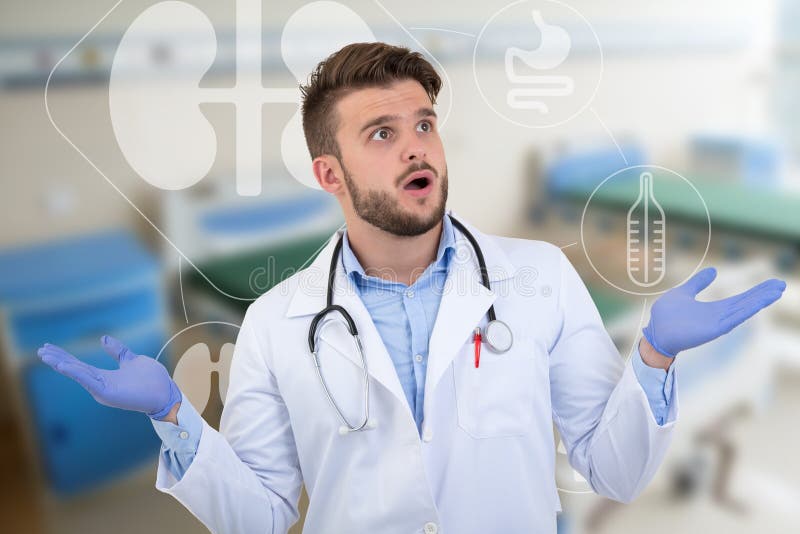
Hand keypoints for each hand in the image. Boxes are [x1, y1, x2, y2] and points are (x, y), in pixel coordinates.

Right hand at [37, 335, 181, 419]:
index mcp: (103, 377)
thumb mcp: (130, 360)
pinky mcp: (109, 393)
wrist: (164, 392)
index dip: (64, 356)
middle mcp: (100, 384)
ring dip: (62, 364)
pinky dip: (76, 373)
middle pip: (75, 369)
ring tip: (47, 356)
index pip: (79, 365)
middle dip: (57, 359)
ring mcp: (103, 390)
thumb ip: (117, 351)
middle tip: (40, 350)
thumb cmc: (150, 379)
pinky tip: (64, 365)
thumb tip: (103, 338)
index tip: (48, 347)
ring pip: (79, 374)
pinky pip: (89, 381)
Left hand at [643, 267, 785, 357]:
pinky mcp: (712, 330)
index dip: (756, 292)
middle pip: (746, 304)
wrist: (655, 332)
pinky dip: (746, 311)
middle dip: (763, 295)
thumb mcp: (684, 293)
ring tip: (776, 291)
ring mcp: (717, 324)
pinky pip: (732, 319)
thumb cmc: (666, 316)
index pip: (740, 299)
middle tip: (781, 285)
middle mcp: (718, 317)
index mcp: (713, 309)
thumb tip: (713, 270)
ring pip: (743, 310)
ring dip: (759, 301)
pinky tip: (758, 303)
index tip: (772, 283)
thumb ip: (698, 283)